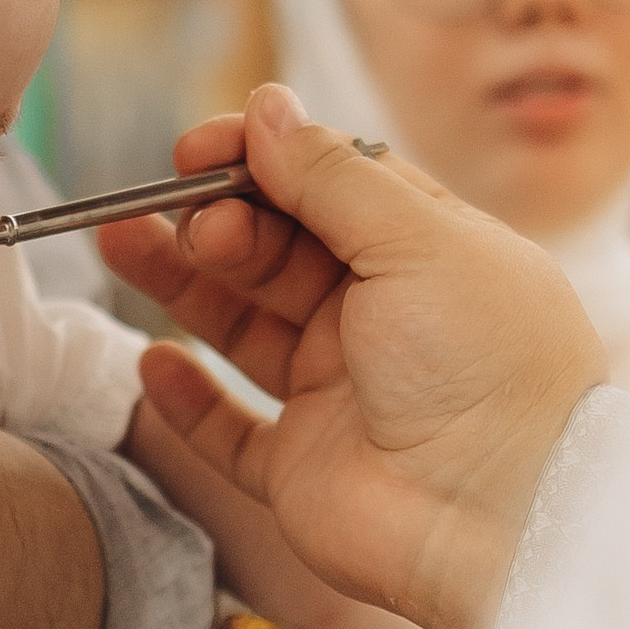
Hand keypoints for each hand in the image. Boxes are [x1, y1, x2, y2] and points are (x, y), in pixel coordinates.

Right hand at [101, 85, 607, 628]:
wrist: (506, 519)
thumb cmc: (491, 370)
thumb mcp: (419, 240)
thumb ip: (333, 177)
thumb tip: (268, 108)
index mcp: (426, 255)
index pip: (330, 187)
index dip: (263, 161)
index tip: (202, 148)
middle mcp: (382, 321)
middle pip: (277, 250)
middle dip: (223, 220)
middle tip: (196, 220)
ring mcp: (339, 397)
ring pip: (241, 327)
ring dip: (183, 283)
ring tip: (124, 241)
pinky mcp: (303, 470)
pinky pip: (228, 429)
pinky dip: (187, 398)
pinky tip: (154, 359)